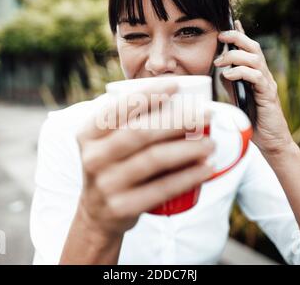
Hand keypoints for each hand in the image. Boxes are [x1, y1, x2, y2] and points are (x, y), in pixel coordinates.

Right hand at [75, 83, 214, 235]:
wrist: (96, 214)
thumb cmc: (114, 167)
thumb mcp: (107, 143)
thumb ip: (128, 122)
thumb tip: (178, 97)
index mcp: (88, 134)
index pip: (118, 109)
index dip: (147, 94)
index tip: (176, 85)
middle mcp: (93, 158)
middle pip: (141, 132)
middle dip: (179, 120)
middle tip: (206, 115)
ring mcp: (106, 184)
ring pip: (154, 159)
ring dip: (189, 148)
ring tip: (211, 143)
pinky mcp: (122, 207)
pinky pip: (161, 189)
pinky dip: (188, 177)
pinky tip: (206, 168)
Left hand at [214, 20, 294, 155]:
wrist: (270, 140)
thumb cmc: (254, 118)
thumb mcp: (238, 97)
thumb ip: (232, 82)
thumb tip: (221, 69)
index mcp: (256, 74)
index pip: (250, 49)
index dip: (241, 34)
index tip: (230, 23)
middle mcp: (264, 75)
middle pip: (254, 47)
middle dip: (237, 38)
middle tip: (220, 37)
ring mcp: (267, 84)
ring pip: (255, 59)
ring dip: (235, 56)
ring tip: (219, 62)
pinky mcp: (268, 95)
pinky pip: (256, 77)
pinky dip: (240, 73)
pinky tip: (228, 75)